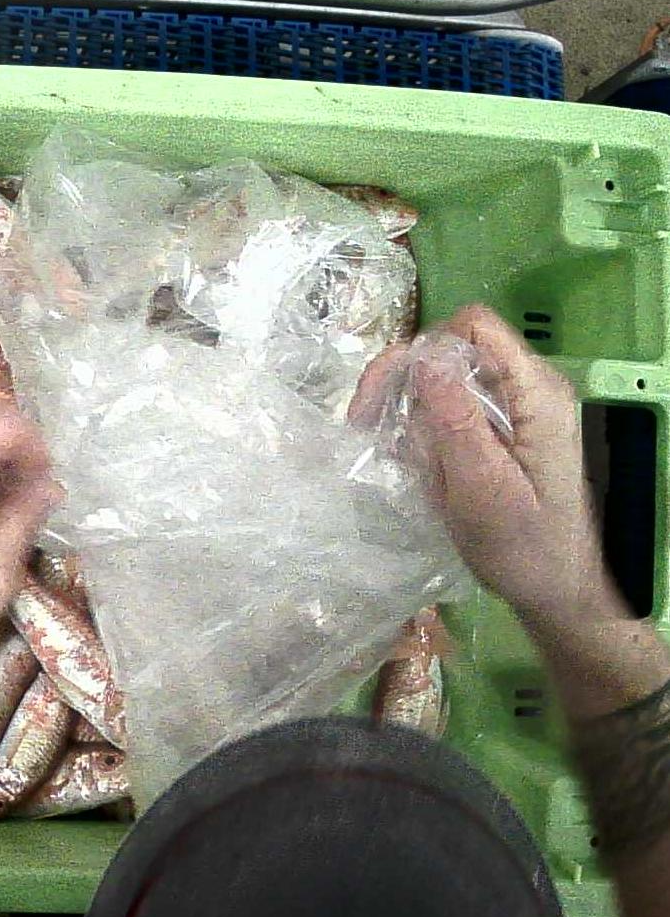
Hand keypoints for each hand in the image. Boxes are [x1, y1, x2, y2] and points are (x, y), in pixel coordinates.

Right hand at [358, 305, 619, 632]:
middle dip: (402, 377)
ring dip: (405, 404)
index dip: (424, 349)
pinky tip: (402, 457)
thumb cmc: (523, 546)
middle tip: (362, 421)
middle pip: (452, 348)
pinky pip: (450, 406)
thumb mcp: (483, 488)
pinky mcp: (499, 429)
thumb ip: (456, 421)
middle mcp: (527, 388)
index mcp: (535, 393)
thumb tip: (422, 357)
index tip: (389, 394)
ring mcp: (514, 408)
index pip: (474, 327)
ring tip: (380, 446)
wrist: (555, 589)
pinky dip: (419, 425)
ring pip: (444, 376)